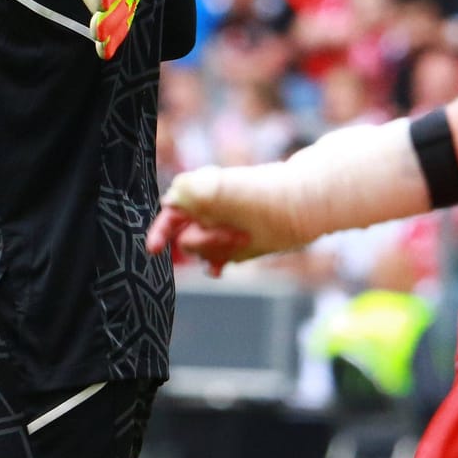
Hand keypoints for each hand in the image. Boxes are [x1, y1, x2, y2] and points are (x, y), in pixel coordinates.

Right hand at [148, 166, 306, 273]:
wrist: (302, 205)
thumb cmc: (261, 193)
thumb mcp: (220, 187)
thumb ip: (187, 190)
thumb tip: (168, 202)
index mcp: (200, 194)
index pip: (168, 215)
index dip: (160, 232)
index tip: (154, 249)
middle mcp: (208, 213)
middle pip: (185, 238)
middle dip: (204, 240)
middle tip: (232, 234)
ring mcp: (222, 230)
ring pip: (200, 252)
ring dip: (214, 252)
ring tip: (242, 240)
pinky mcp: (237, 246)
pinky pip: (215, 261)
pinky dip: (214, 266)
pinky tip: (219, 270)